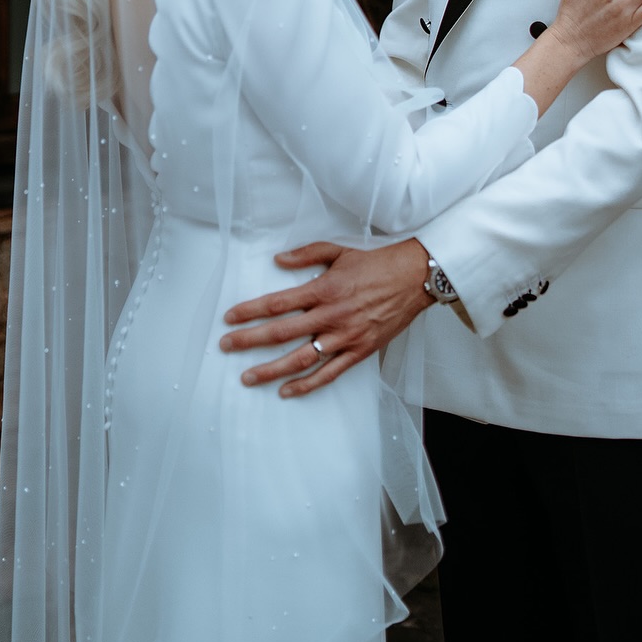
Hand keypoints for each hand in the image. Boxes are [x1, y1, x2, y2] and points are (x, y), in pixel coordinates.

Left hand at [220, 237, 430, 396]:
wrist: (414, 278)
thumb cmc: (377, 263)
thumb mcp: (340, 251)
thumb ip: (307, 255)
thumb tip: (278, 260)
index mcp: (324, 289)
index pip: (278, 303)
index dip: (250, 311)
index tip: (229, 317)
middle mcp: (331, 316)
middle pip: (282, 333)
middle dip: (249, 341)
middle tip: (226, 347)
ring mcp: (345, 337)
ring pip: (301, 359)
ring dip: (271, 370)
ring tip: (247, 377)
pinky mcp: (359, 352)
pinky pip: (329, 374)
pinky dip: (306, 385)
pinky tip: (286, 391)